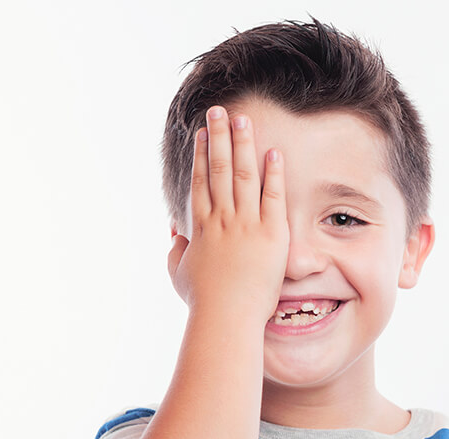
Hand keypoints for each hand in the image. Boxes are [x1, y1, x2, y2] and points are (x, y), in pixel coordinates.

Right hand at [168, 105, 288, 325]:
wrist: (226, 317)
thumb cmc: (204, 302)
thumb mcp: (181, 274)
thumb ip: (176, 251)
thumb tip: (174, 236)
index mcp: (201, 228)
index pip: (200, 182)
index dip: (200, 154)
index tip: (202, 133)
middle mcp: (221, 220)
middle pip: (218, 169)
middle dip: (219, 137)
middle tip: (220, 111)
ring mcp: (245, 225)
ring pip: (242, 176)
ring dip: (243, 145)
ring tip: (243, 119)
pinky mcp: (271, 234)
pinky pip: (273, 197)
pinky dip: (273, 174)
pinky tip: (273, 152)